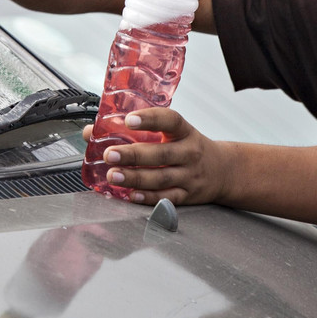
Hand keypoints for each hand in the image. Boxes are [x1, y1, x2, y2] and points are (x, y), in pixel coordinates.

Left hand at [84, 108, 231, 204]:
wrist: (223, 170)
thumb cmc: (189, 147)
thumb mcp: (173, 133)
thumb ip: (138, 131)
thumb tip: (93, 131)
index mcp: (185, 132)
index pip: (171, 121)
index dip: (150, 119)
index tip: (129, 120)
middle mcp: (189, 153)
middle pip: (161, 153)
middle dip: (133, 154)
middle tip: (110, 153)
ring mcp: (189, 176)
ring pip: (161, 177)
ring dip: (135, 178)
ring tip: (113, 175)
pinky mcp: (187, 195)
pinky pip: (166, 197)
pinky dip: (147, 198)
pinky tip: (131, 194)